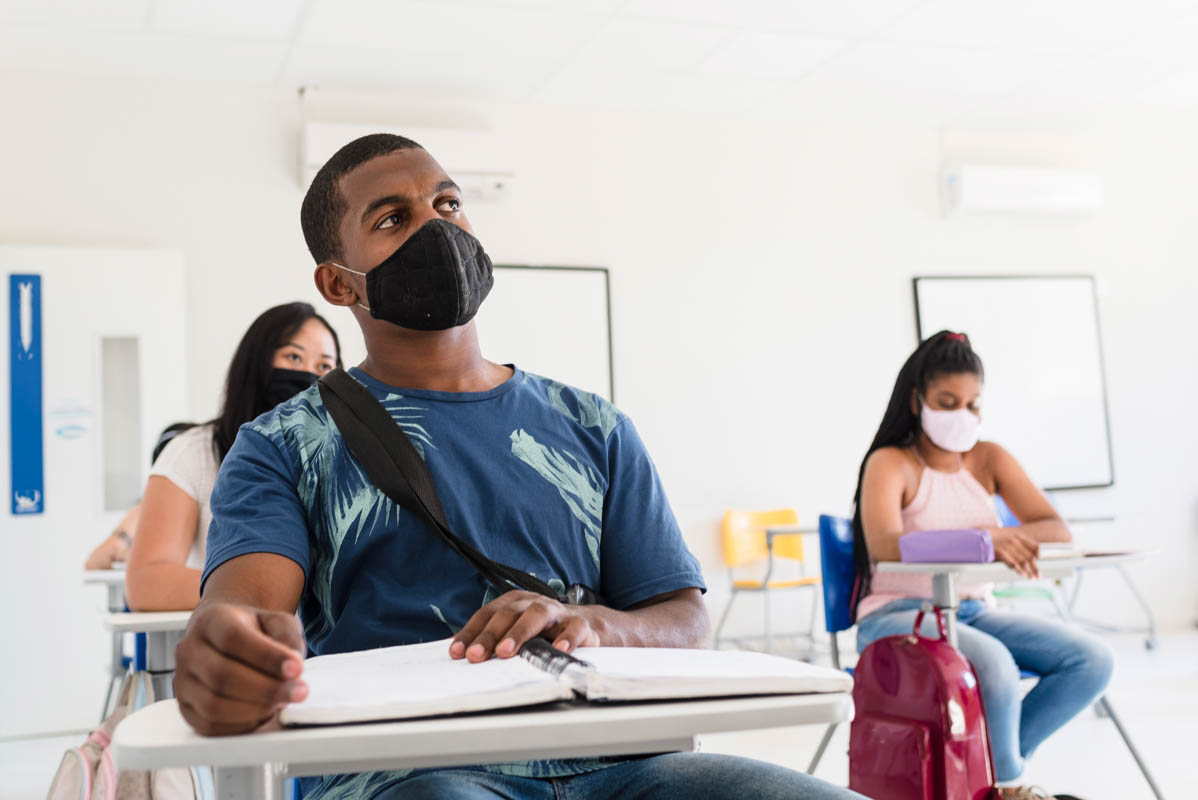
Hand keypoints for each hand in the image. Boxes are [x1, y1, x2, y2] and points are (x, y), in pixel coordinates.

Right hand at [173, 602, 307, 735]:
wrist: (226, 638)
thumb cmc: (254, 631)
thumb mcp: (276, 621)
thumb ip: (287, 636)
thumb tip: (293, 668)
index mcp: (211, 621)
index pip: (233, 639)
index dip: (266, 657)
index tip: (298, 668)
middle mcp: (189, 651)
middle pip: (221, 676)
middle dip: (266, 689)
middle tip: (299, 692)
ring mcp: (182, 682)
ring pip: (213, 705)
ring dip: (255, 710)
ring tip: (282, 703)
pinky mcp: (185, 709)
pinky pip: (209, 726)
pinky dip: (241, 726)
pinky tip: (263, 714)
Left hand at [449, 590, 605, 662]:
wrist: (586, 628)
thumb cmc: (544, 633)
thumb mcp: (517, 634)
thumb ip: (495, 642)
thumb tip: (464, 657)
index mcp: (514, 603)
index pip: (487, 614)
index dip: (471, 632)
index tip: (457, 652)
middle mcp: (533, 603)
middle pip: (508, 613)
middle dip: (490, 635)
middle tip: (476, 655)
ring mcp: (557, 612)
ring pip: (537, 615)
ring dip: (520, 632)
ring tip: (506, 652)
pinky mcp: (580, 624)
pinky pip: (574, 628)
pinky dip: (566, 639)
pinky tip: (558, 650)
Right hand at [990, 528, 1039, 578]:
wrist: (984, 538)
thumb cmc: (1000, 541)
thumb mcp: (1012, 539)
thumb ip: (1022, 545)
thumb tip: (1035, 555)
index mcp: (1020, 537)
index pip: (1034, 546)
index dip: (1040, 555)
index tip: (1043, 562)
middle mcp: (1015, 541)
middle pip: (1029, 556)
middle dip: (1035, 567)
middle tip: (1039, 575)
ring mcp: (1008, 546)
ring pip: (1022, 561)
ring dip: (1028, 571)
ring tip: (1032, 577)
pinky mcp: (1001, 551)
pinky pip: (1012, 562)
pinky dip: (1018, 569)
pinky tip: (1023, 574)